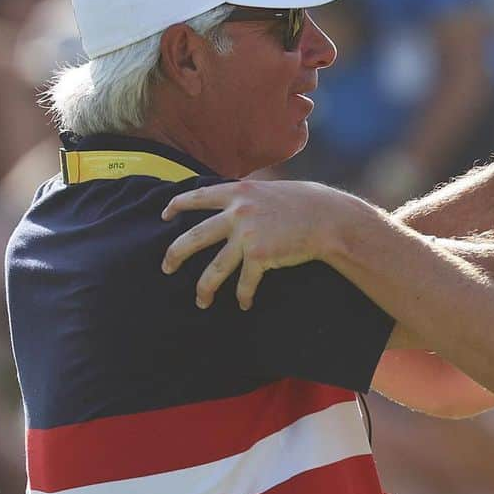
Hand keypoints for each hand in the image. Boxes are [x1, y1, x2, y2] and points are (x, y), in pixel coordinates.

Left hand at [160, 180, 353, 309]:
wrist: (328, 218)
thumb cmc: (305, 203)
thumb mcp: (270, 190)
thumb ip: (248, 197)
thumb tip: (233, 204)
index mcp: (238, 193)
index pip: (197, 197)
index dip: (177, 205)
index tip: (164, 215)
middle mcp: (237, 213)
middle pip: (194, 237)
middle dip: (175, 255)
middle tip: (166, 268)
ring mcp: (247, 235)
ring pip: (214, 269)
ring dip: (203, 288)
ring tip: (200, 301)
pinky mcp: (260, 256)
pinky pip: (244, 282)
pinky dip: (243, 295)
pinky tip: (243, 303)